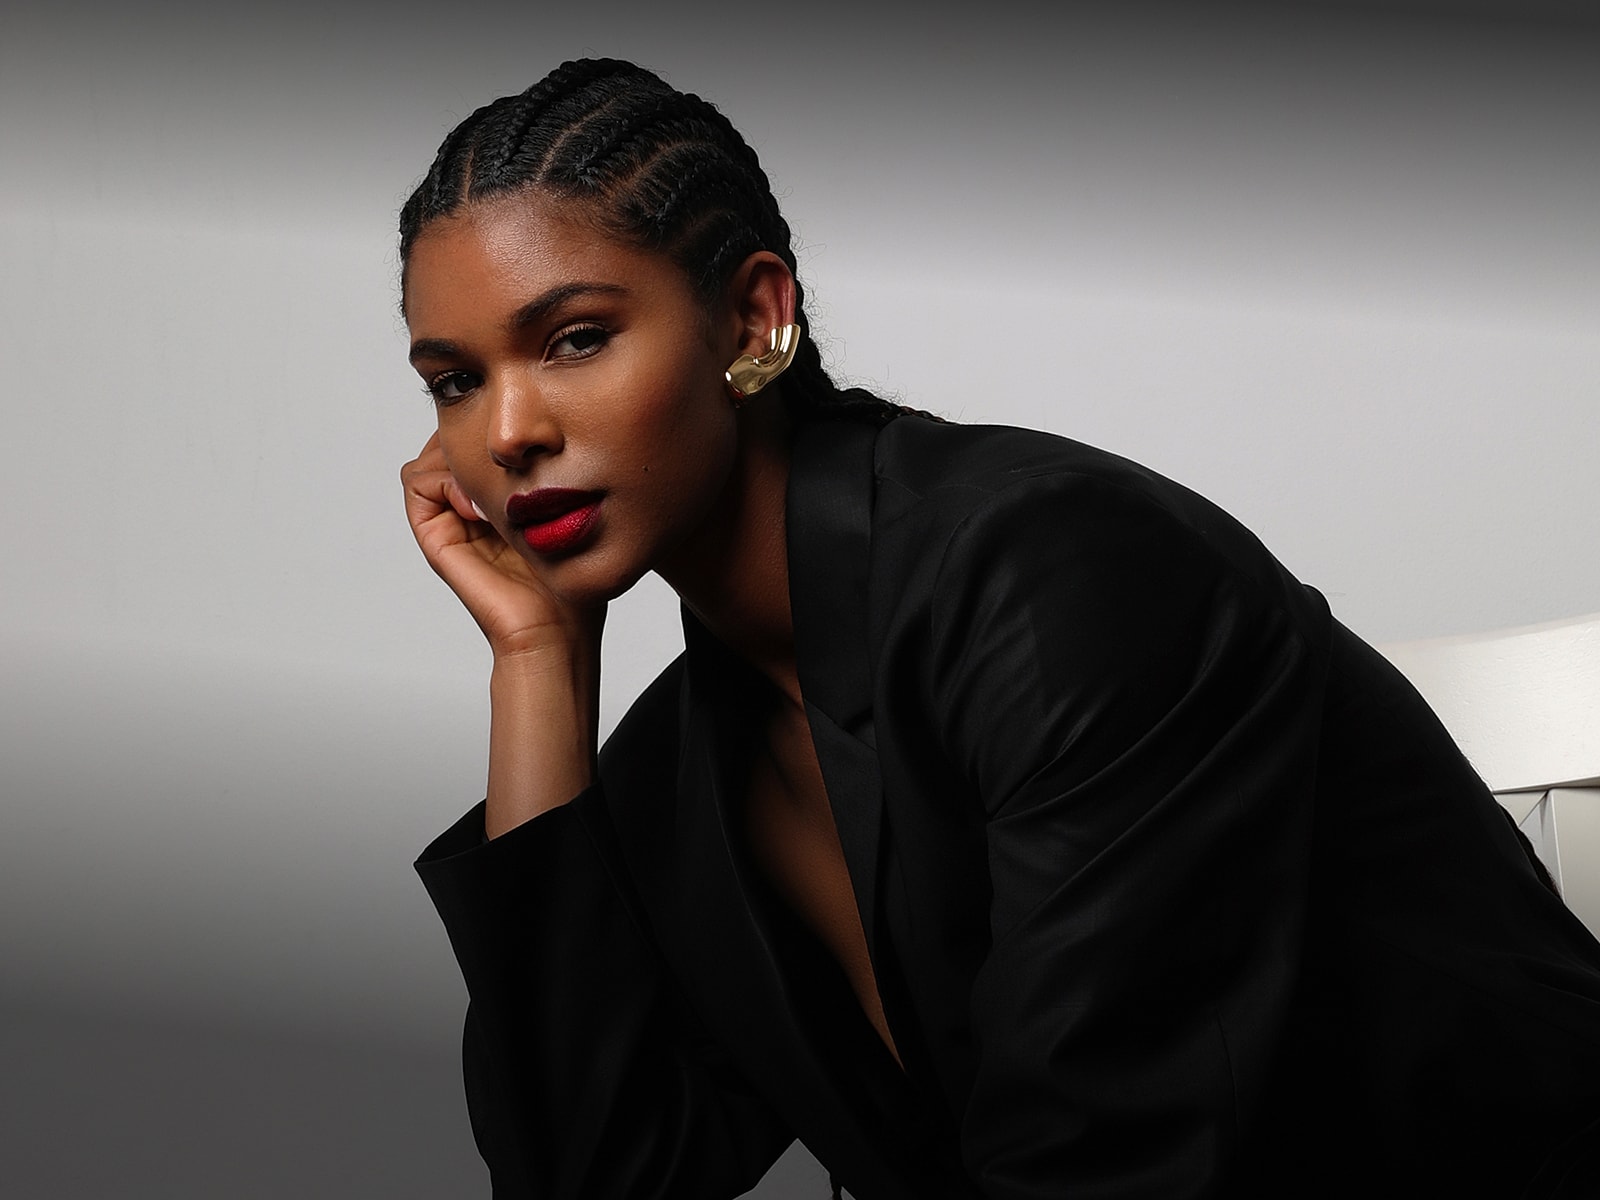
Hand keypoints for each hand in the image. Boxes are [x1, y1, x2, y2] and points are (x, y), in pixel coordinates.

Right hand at [401, 432, 602, 658]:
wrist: (555, 631)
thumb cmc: (569, 579)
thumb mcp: (568, 512)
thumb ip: (553, 475)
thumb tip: (545, 432)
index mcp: (497, 499)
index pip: (476, 438)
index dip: (490, 429)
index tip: (525, 445)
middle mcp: (468, 507)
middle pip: (448, 441)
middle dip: (471, 437)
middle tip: (505, 458)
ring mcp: (449, 521)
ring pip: (430, 456)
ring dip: (458, 457)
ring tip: (494, 487)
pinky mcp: (436, 536)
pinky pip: (416, 481)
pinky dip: (444, 480)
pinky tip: (479, 505)